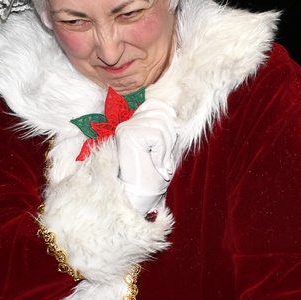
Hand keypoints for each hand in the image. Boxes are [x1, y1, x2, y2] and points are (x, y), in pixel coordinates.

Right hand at [115, 99, 177, 214]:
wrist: (139, 195)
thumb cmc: (150, 174)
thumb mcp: (161, 147)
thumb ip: (164, 128)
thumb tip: (173, 114)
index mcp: (132, 124)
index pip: (153, 105)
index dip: (167, 113)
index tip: (175, 132)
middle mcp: (126, 124)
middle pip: (161, 114)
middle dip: (171, 136)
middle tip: (164, 157)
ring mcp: (125, 129)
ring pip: (161, 124)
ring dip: (166, 147)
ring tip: (159, 162)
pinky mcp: (127, 135)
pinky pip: (157, 136)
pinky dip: (162, 152)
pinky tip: (155, 164)